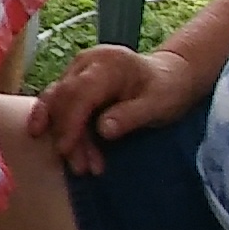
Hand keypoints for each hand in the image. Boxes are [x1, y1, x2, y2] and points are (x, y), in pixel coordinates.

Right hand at [26, 43, 199, 174]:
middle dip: (67, 135)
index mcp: (108, 63)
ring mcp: (78, 70)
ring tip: (83, 165)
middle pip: (63, 98)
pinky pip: (61, 104)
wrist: (170, 76)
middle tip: (80, 167)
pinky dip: (65, 128)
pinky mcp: (75, 80)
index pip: (78, 92)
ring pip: (58, 103)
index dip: (69, 122)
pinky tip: (72, 148)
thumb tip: (103, 130)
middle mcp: (87, 62)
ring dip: (65, 135)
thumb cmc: (167, 89)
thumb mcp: (158, 106)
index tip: (66, 149)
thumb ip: (131, 116)